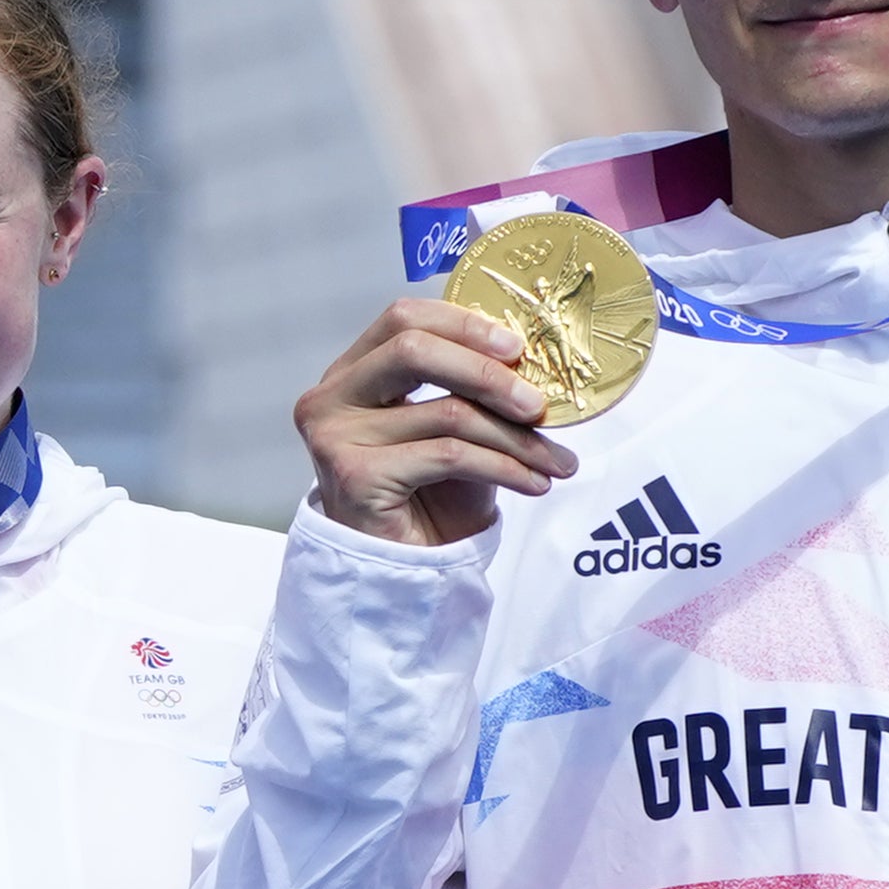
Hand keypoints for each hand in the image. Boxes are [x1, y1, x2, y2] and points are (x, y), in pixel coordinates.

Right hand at [296, 299, 574, 548]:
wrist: (405, 569)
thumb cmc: (429, 496)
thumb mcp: (453, 427)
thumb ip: (470, 386)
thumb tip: (532, 357)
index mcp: (351, 372)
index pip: (403, 318)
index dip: (463, 325)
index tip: (518, 348)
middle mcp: (331, 398)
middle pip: (412, 350)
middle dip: (488, 373)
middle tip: (539, 404)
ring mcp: (335, 437)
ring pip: (446, 412)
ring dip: (515, 437)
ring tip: (557, 460)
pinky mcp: (355, 476)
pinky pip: (449, 456)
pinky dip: (504, 468)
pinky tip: (533, 483)